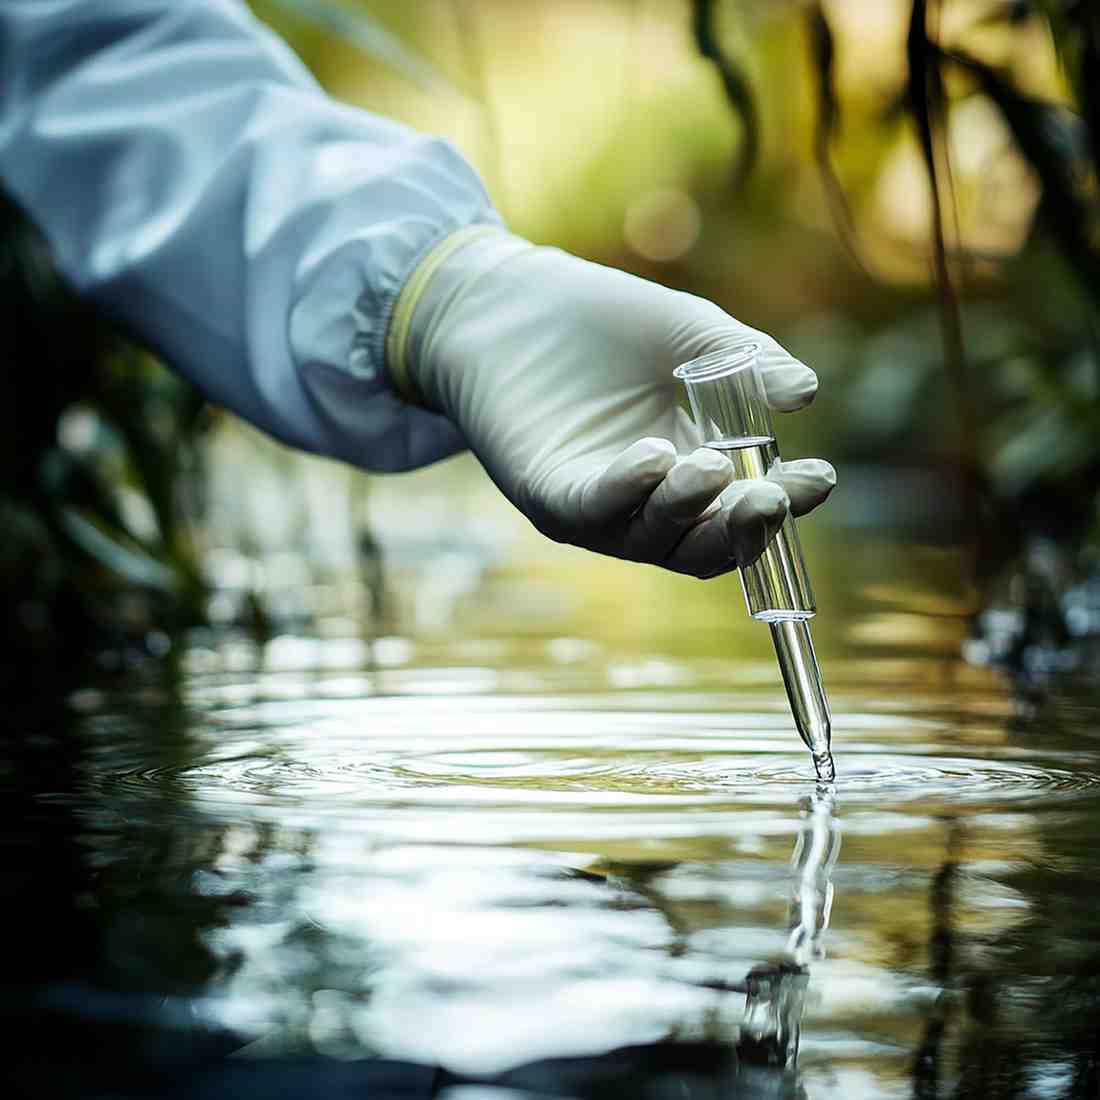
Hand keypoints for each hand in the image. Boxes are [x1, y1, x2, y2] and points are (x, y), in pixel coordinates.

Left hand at [398, 229, 834, 576]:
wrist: (516, 301)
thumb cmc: (607, 324)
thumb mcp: (694, 337)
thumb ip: (750, 364)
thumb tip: (805, 394)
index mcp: (695, 474)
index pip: (744, 511)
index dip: (785, 504)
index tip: (818, 477)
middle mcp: (650, 505)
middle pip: (705, 544)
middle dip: (745, 527)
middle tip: (773, 496)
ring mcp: (601, 508)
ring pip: (654, 537)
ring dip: (687, 508)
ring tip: (711, 465)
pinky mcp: (550, 496)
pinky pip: (594, 510)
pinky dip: (627, 491)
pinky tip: (655, 455)